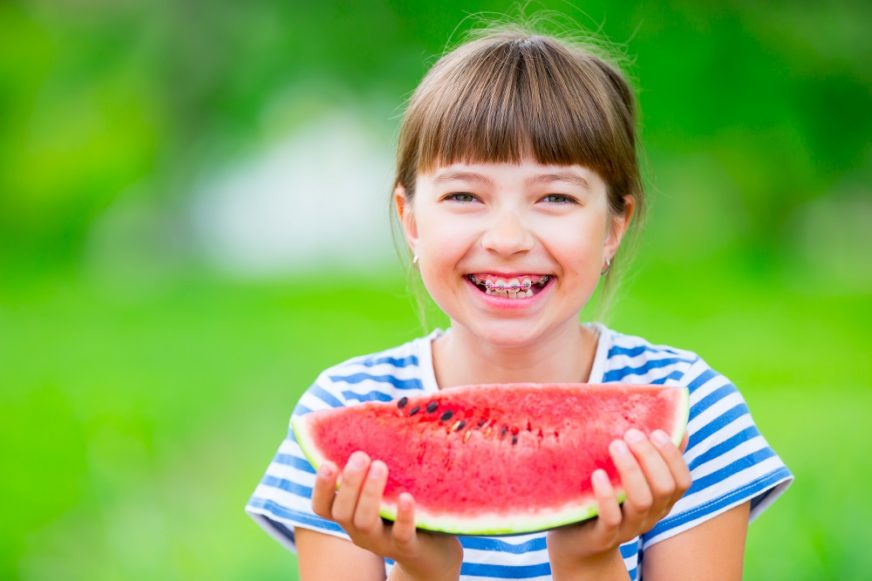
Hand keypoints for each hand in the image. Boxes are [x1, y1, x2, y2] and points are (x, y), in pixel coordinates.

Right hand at [311, 451, 462, 580]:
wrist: (435, 547)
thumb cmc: (402, 506)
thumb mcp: (384, 487)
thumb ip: (371, 462)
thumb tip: (367, 410)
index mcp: (350, 514)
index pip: (322, 507)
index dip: (320, 487)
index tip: (327, 463)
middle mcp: (359, 530)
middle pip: (342, 512)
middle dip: (349, 483)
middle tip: (360, 456)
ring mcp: (381, 541)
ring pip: (364, 522)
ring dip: (369, 494)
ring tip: (380, 466)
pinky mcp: (407, 546)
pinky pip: (401, 535)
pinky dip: (402, 516)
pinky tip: (406, 496)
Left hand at [546, 429, 691, 572]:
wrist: (577, 542)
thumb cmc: (604, 498)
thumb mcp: (629, 478)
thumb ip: (650, 456)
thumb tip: (676, 423)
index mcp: (660, 500)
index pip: (682, 481)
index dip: (673, 456)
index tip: (656, 431)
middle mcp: (650, 515)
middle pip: (664, 488)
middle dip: (650, 457)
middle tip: (630, 434)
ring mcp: (628, 527)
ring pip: (642, 501)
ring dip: (631, 470)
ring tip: (615, 445)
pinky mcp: (603, 535)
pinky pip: (611, 518)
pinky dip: (607, 495)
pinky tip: (598, 474)